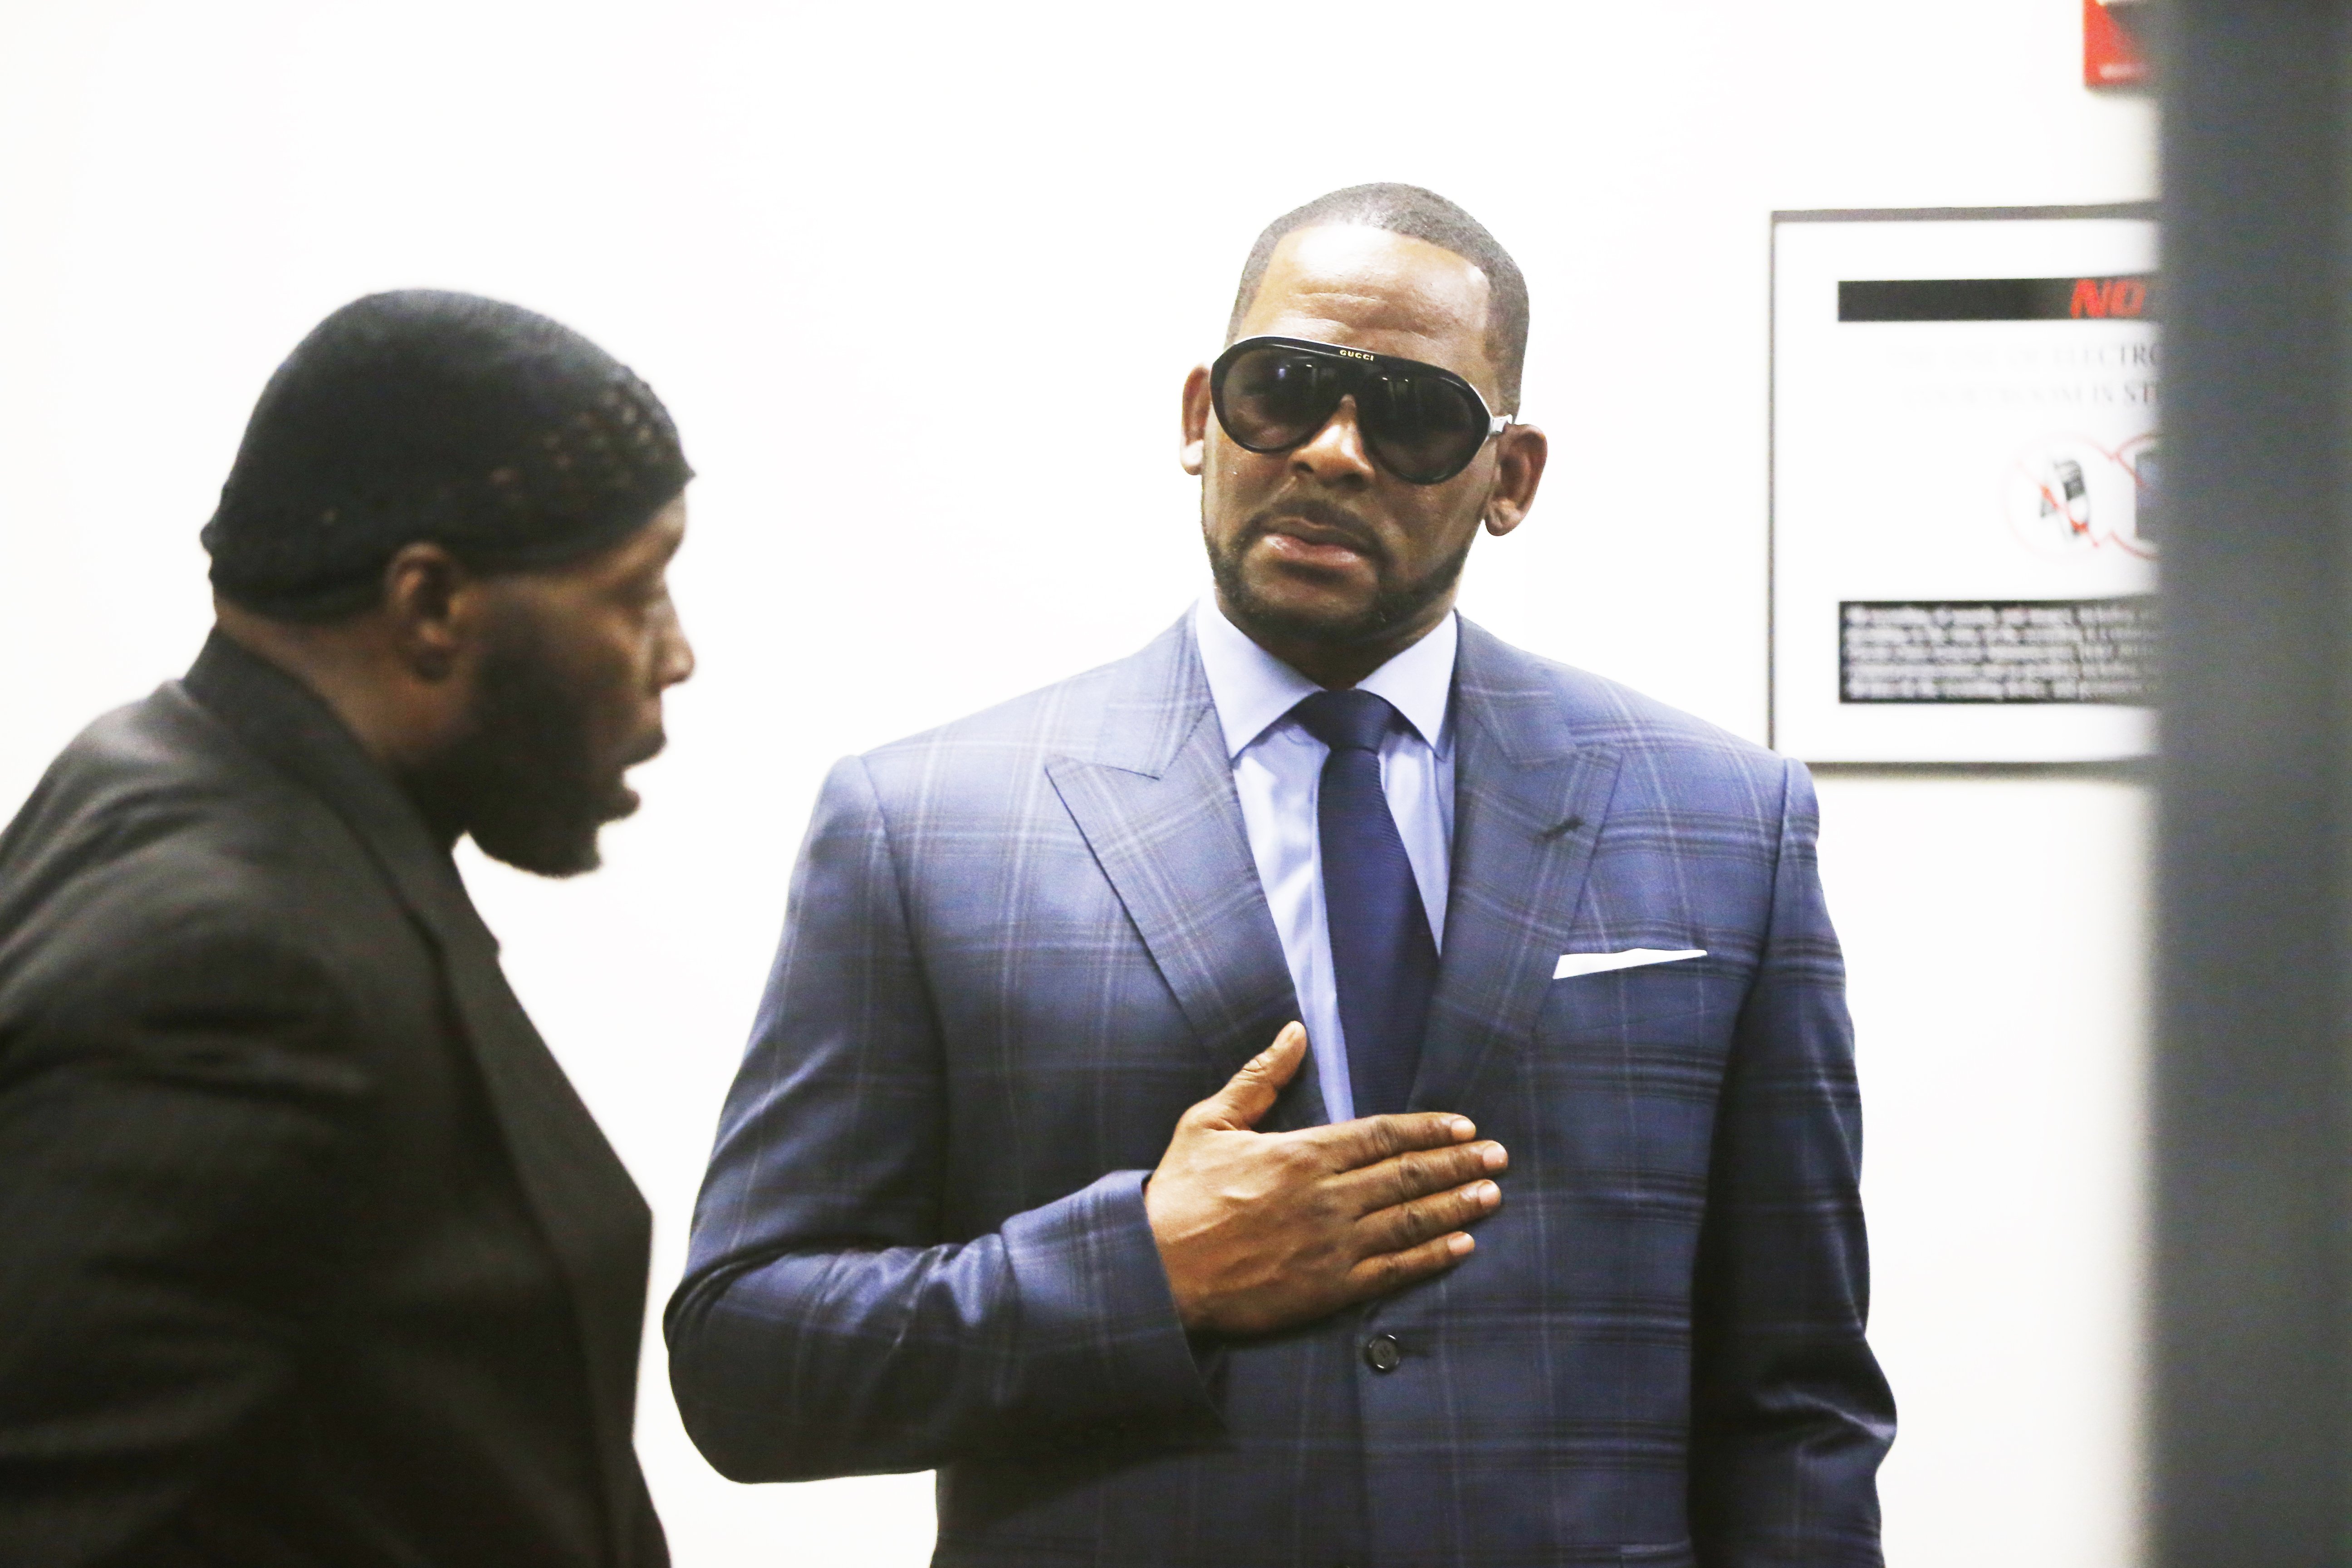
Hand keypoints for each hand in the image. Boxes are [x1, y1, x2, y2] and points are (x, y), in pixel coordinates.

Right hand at [1143, 1022, 1506, 1336]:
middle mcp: (1326, 1198)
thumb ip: (1258, 1079)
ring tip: (1492, 1194)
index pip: (1382, 1135)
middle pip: (1407, 1175)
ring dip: (1456, 1205)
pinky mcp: (1327, 1290)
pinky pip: (1393, 1271)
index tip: (1464, 1125)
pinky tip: (1461, 1245)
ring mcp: (1331, 1246)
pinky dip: (1431, 1257)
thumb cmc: (1178, 1195)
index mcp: (1301, 1154)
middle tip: (1498, 1157)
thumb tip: (1294, 1034)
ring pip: (1409, 1220)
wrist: (1155, 1272)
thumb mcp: (1209, 1122)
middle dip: (1458, 1163)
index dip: (1428, 1129)